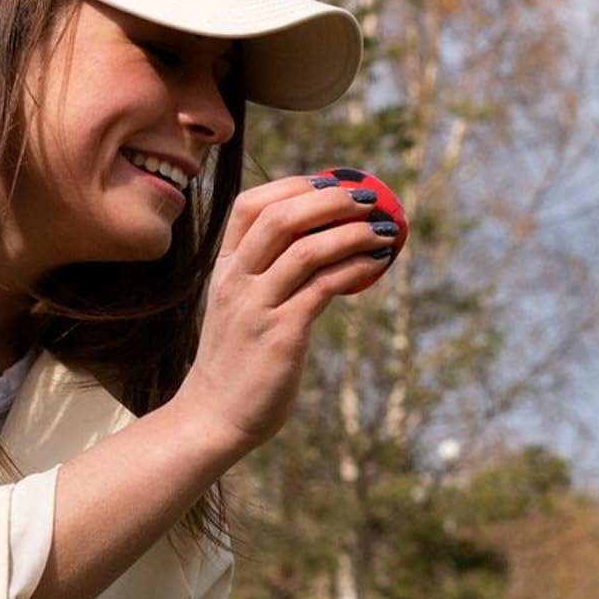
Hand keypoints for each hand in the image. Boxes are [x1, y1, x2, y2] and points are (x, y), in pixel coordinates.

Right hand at [174, 174, 400, 459]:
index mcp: (224, 268)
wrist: (214, 417)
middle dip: (331, 199)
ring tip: (384, 229)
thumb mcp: (241, 308)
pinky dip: (356, 268)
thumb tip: (319, 248)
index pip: (251, 205)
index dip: (295, 186)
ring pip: (307, 249)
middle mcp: (236, 280)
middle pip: (281, 216)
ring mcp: (257, 306)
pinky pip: (324, 287)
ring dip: (352, 232)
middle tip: (369, 197)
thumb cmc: (237, 363)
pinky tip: (377, 263)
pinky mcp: (282, 335)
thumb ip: (267, 276)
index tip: (333, 182)